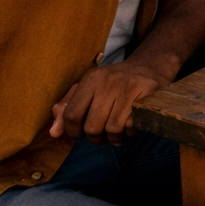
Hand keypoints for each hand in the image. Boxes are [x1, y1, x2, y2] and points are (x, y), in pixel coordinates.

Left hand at [49, 59, 171, 144]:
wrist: (150, 67)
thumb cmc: (115, 84)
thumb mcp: (89, 90)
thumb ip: (67, 109)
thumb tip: (54, 132)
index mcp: (91, 78)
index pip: (72, 114)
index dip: (74, 131)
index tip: (82, 134)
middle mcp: (108, 80)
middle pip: (92, 126)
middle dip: (97, 138)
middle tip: (103, 136)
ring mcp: (128, 85)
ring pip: (112, 129)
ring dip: (115, 137)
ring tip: (118, 132)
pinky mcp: (147, 92)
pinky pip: (132, 125)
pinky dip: (131, 132)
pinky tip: (131, 126)